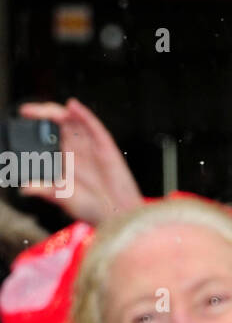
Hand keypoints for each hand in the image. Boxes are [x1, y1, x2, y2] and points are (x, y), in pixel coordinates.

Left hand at [17, 98, 143, 225]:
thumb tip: (26, 188)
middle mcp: (78, 150)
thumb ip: (47, 191)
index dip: (35, 127)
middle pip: (59, 123)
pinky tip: (73, 107)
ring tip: (45, 109)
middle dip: (43, 114)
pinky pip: (94, 126)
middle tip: (27, 112)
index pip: (48, 136)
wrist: (119, 216)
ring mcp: (92, 146)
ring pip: (75, 120)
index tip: (22, 122)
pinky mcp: (106, 147)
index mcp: (66, 160)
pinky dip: (84, 114)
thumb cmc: (94, 209)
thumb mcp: (65, 199)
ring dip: (60, 111)